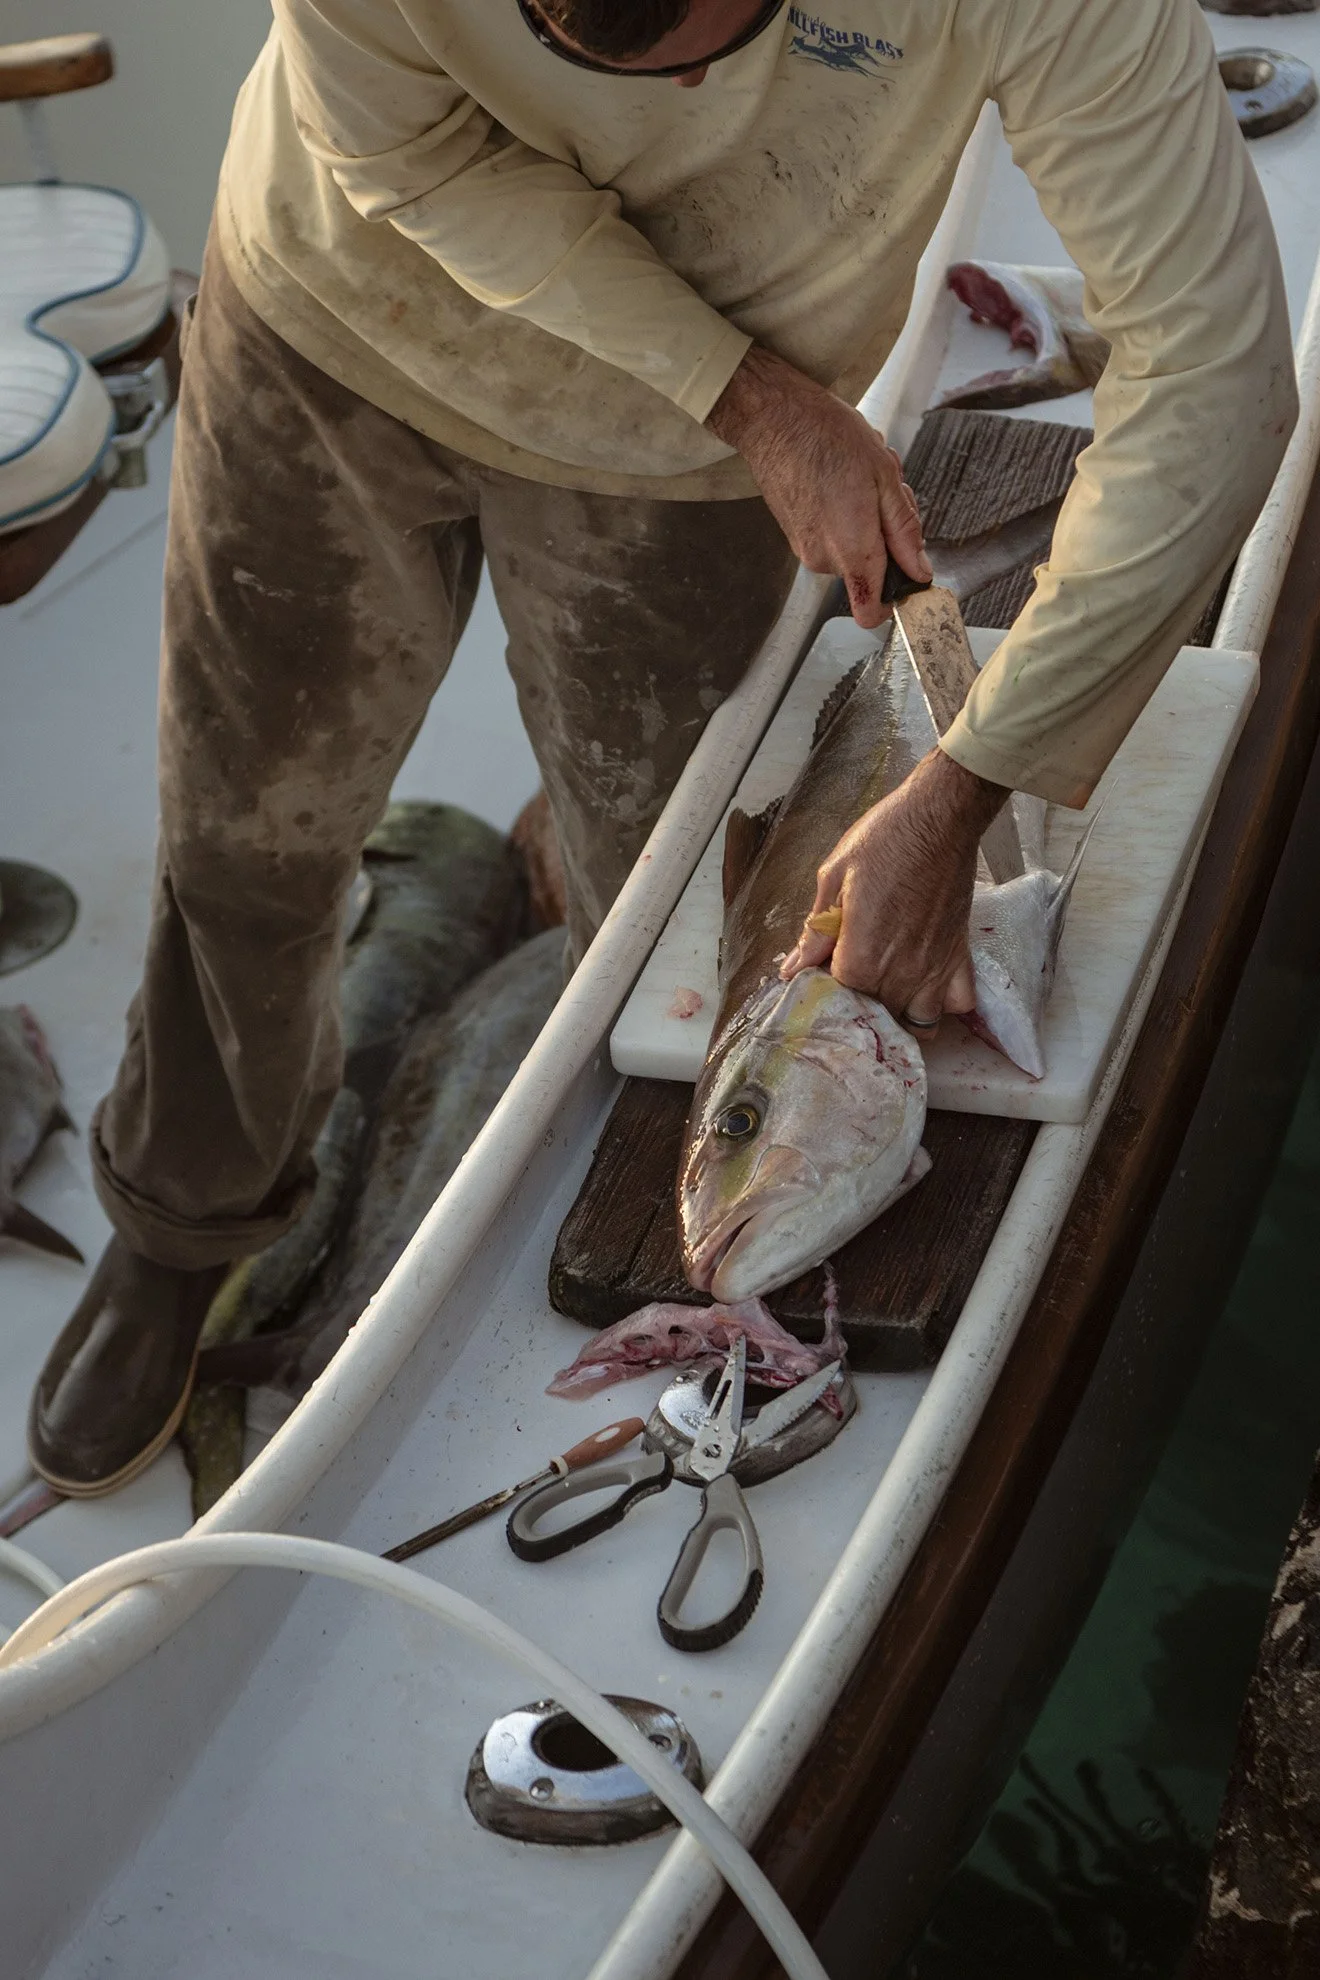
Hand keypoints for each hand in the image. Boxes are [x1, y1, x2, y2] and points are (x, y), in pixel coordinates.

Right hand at [706, 344, 930, 626]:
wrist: (774, 419)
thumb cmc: (827, 438)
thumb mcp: (885, 478)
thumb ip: (904, 533)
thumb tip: (919, 571)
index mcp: (852, 550)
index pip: (872, 612)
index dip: (895, 599)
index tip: (909, 576)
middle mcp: (825, 560)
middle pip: (871, 573)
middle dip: (887, 539)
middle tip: (886, 493)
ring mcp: (806, 550)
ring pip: (854, 553)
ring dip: (868, 521)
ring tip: (860, 478)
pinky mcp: (796, 537)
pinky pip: (834, 539)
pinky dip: (847, 516)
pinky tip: (841, 479)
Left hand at [780, 748, 1007, 1026]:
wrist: (940, 817)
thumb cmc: (883, 839)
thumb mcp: (833, 878)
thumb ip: (815, 933)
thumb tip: (792, 969)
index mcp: (861, 959)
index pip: (835, 998)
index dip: (825, 986)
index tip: (823, 968)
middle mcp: (899, 976)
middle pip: (874, 1015)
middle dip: (858, 1002)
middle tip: (850, 973)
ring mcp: (934, 971)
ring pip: (917, 1022)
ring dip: (899, 1013)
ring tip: (886, 991)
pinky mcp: (960, 957)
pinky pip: (957, 1004)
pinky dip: (943, 1003)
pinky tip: (927, 986)